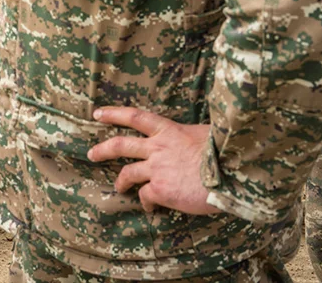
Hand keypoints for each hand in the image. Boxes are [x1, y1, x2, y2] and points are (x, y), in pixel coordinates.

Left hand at [87, 107, 221, 215]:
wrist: (230, 173)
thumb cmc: (225, 152)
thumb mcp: (206, 134)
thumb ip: (191, 137)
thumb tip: (196, 140)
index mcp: (169, 130)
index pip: (135, 116)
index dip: (114, 113)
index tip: (98, 113)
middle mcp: (158, 147)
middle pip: (121, 145)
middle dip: (103, 149)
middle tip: (91, 154)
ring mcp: (156, 169)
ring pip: (128, 173)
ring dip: (120, 181)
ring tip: (118, 187)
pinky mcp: (160, 189)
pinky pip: (144, 196)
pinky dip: (146, 202)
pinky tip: (151, 207)